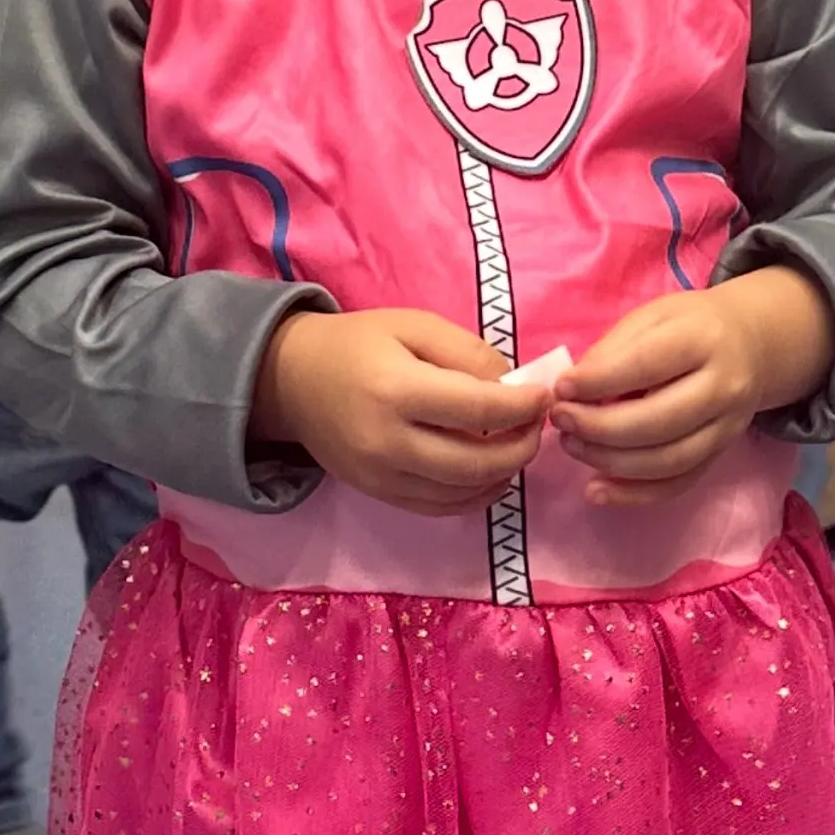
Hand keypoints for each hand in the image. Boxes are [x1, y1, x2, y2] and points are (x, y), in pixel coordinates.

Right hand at [253, 308, 548, 516]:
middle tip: (536, 427)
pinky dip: (476, 496)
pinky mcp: (379, 494)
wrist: (292, 380)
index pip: (480, 411)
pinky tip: (491, 475)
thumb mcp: (413, 326)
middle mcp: (388, 442)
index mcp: (397, 390)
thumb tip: (514, 388)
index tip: (543, 397)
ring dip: (503, 474)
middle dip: (521, 447)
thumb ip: (468, 354)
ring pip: (463, 492)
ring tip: (516, 446)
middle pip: (477, 463)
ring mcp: (382, 476)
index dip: (523, 408)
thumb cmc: (357, 344)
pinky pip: (441, 508)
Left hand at [551, 269, 834, 508]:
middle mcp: (723, 387)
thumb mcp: (652, 318)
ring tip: (572, 445)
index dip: (599, 381)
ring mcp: (726, 427)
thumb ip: (614, 350)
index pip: (648, 365)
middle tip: (561, 421)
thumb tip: (573, 391)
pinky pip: (676, 485)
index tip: (561, 389)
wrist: (752, 345)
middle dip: (599, 427)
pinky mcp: (719, 455)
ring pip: (666, 460)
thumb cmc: (689, 328)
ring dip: (609, 461)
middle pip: (659, 421)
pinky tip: (595, 490)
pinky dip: (632, 494)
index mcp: (703, 340)